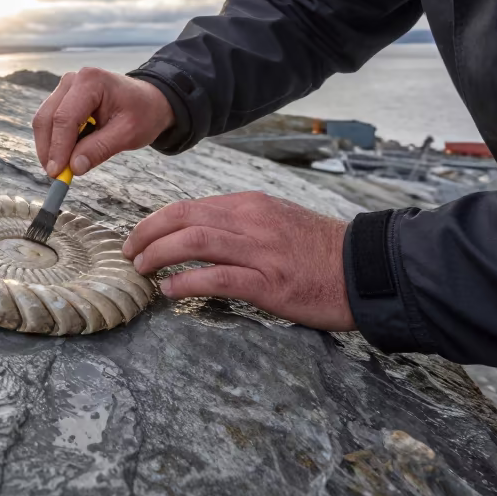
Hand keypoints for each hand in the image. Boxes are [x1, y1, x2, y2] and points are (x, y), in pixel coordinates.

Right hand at [31, 67, 174, 177]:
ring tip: (63, 169)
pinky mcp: (62, 99)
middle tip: (56, 176)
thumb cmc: (143, 113)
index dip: (58, 148)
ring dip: (49, 147)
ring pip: (44, 121)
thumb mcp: (128, 134)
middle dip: (49, 150)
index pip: (65, 118)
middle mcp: (72, 80)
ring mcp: (65, 88)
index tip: (57, 173)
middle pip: (47, 118)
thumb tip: (73, 168)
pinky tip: (66, 156)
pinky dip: (54, 142)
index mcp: (91, 82)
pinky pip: (50, 122)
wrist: (149, 101)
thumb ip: (100, 149)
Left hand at [123, 192, 354, 330]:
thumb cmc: (321, 251)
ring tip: (141, 269)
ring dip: (158, 255)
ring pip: (193, 242)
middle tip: (129, 252)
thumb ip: (241, 224)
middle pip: (183, 219)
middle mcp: (252, 221)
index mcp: (251, 205)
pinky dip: (185, 282)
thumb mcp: (278, 222)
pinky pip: (216, 278)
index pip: (190, 206)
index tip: (139, 236)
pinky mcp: (269, 283)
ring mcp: (260, 252)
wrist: (367, 270)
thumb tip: (199, 233)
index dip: (157, 221)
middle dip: (147, 234)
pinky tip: (169, 289)